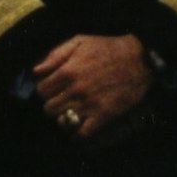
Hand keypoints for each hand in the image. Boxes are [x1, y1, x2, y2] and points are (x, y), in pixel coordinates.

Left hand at [33, 33, 152, 138]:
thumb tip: (36, 69)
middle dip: (52, 105)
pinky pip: (82, 134)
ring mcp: (89, 104)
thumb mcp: (80, 41)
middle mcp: (75, 90)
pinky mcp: (103, 115)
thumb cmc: (109, 48)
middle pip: (48, 108)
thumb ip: (56, 54)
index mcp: (68, 71)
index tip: (52, 90)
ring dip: (63, 119)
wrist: (140, 59)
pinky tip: (78, 129)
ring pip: (61, 122)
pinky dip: (77, 135)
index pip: (41, 90)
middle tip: (61, 101)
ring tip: (69, 113)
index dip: (44, 90)